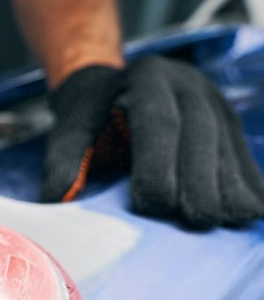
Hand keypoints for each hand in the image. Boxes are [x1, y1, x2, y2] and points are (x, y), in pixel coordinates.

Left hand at [41, 57, 263, 227]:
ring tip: (224, 222)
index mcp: (148, 78)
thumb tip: (55, 201)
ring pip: (229, 145)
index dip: (159, 164)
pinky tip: (244, 213)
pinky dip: (246, 184)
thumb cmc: (93, 114)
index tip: (152, 205)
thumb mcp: (72, 127)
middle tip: (196, 220)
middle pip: (202, 133)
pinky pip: (244, 155)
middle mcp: (188, 84)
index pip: (158, 123)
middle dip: (201, 180)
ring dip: (230, 187)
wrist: (116, 85)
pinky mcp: (231, 123)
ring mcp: (215, 101)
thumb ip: (64, 160)